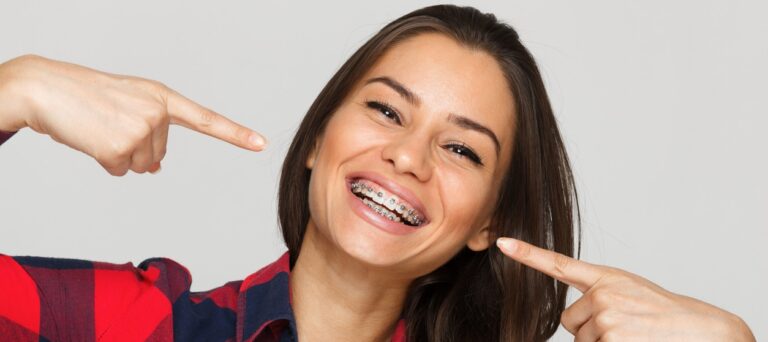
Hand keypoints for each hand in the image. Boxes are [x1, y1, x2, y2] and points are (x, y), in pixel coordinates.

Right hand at [0, 54, 265, 174]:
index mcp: (163, 98)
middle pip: (159, 155)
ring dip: (119, 155)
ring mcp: (141, 129)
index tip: (261, 144)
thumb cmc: (88, 96)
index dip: (235, 134)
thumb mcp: (129, 104)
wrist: (47, 88)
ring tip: (100, 129)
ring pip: (141, 166)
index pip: (206, 119)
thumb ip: (152, 130)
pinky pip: (121, 171)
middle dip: (134, 147)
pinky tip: (92, 139)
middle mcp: (158, 112)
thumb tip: (155, 169)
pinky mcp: (120, 147)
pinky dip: (104, 162)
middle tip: (110, 124)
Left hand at [496, 237, 755, 340]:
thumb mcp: (630, 293)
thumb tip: (570, 320)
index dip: (527, 254)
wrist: (700, 330)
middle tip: (624, 327)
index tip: (502, 242)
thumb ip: (598, 296)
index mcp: (606, 278)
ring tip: (633, 335)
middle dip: (589, 329)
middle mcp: (602, 294)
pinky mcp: (611, 338)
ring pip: (582, 339)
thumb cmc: (664, 314)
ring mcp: (606, 317)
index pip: (559, 264)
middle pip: (570, 321)